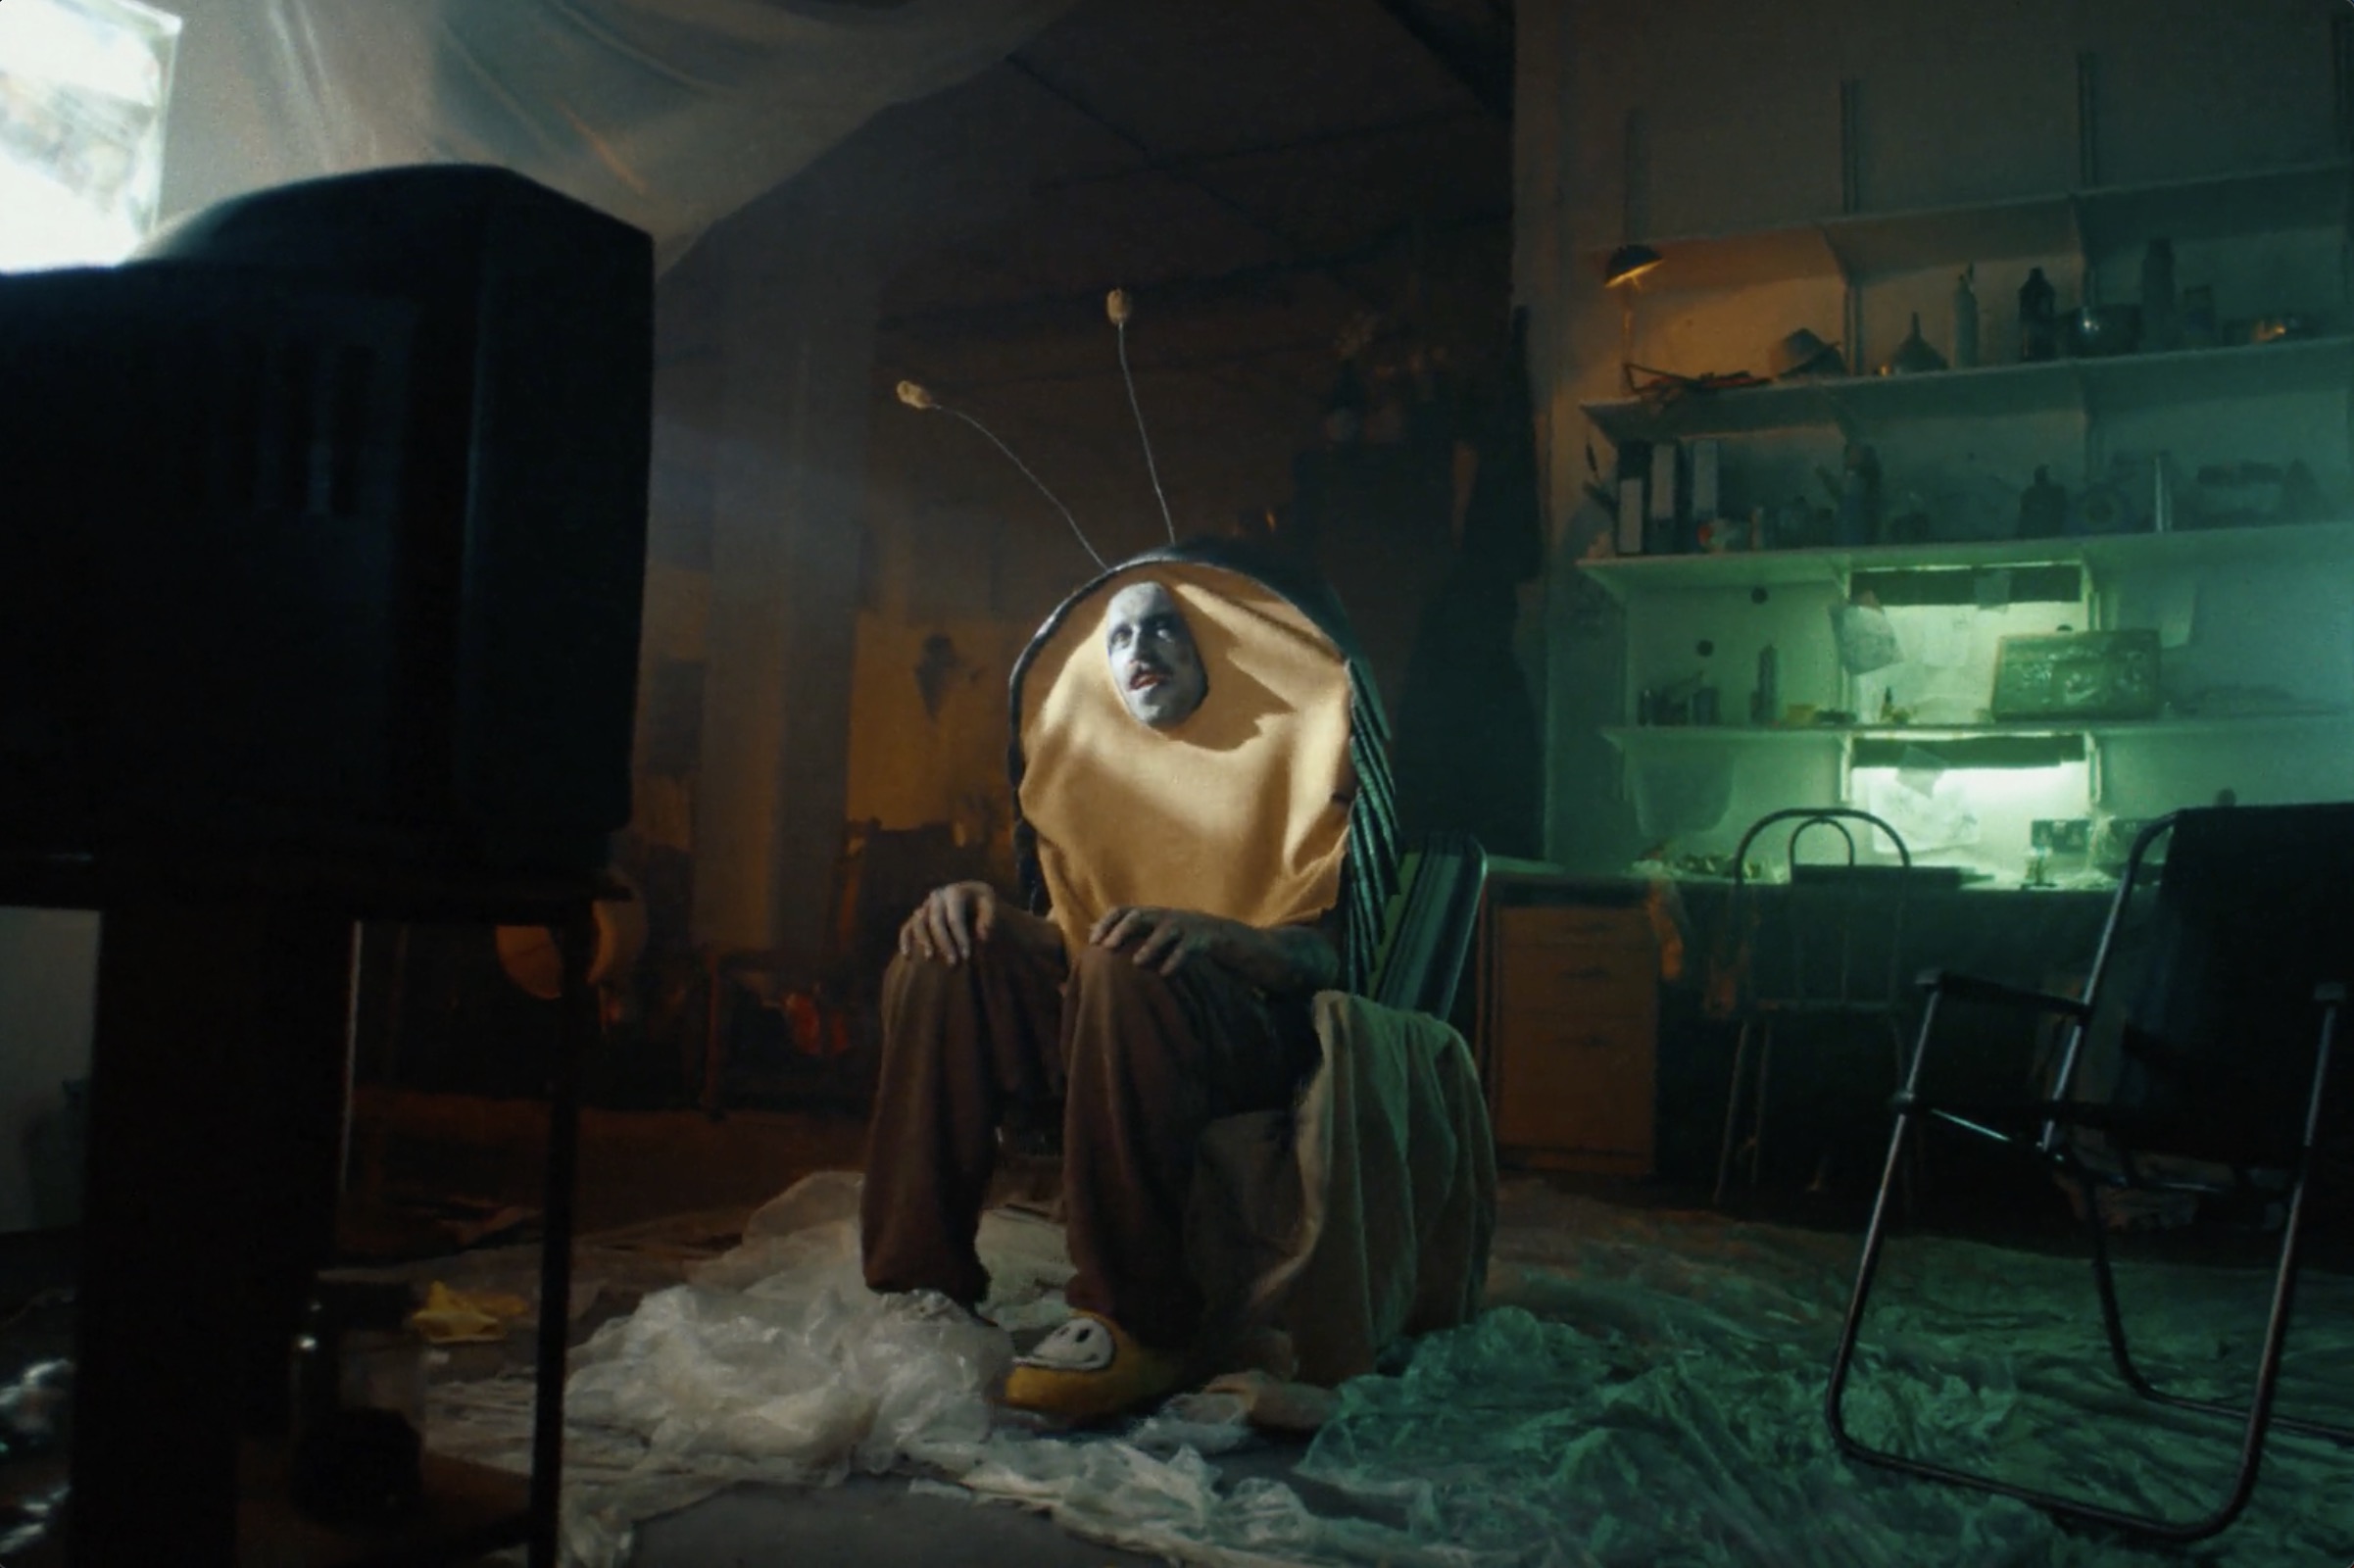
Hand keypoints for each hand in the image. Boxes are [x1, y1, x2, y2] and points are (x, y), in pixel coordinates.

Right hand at [900, 881, 998, 964]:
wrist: (971, 899)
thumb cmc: (983, 905)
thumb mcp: (991, 905)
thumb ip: (989, 919)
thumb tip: (982, 935)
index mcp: (955, 893)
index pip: (955, 918)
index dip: (960, 938)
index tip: (967, 957)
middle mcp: (937, 897)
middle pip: (936, 921)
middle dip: (944, 943)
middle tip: (953, 964)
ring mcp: (925, 905)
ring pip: (919, 923)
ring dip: (923, 941)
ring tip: (930, 959)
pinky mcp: (918, 916)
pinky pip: (907, 927)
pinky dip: (905, 940)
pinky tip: (907, 956)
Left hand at [1089, 905, 1228, 976]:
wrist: (1218, 934)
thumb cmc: (1175, 936)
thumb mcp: (1149, 929)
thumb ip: (1122, 930)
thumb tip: (1090, 929)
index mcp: (1149, 914)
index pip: (1122, 910)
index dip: (1107, 923)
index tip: (1094, 941)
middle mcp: (1163, 916)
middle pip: (1139, 916)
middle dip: (1122, 930)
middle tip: (1108, 948)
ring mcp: (1183, 925)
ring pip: (1164, 931)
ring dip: (1150, 946)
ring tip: (1136, 962)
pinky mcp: (1199, 938)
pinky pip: (1187, 948)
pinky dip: (1175, 960)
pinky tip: (1165, 973)